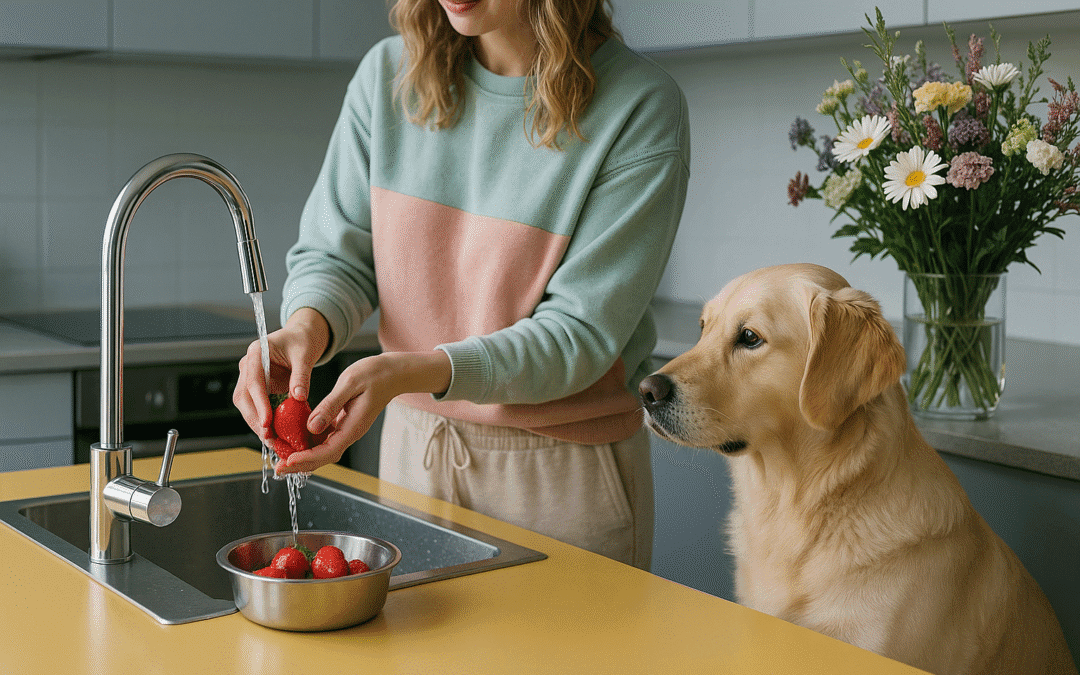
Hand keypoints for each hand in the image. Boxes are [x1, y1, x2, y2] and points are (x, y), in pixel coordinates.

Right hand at [233, 308, 329, 447]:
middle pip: (244, 397)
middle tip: (269, 438)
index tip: (267, 422)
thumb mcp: (305, 355)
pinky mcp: (258, 388)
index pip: (253, 382)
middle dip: (255, 419)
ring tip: (272, 441)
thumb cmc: (302, 340)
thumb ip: (301, 376)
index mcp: (257, 353)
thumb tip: (298, 398)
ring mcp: (251, 378)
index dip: (259, 404)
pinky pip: (257, 407)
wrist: (302, 337)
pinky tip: (274, 434)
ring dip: (258, 424)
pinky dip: (264, 420)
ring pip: (246, 405)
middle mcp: (249, 366)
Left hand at [274, 350, 451, 473]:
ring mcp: (348, 429)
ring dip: (303, 457)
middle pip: (324, 457)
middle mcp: (350, 432)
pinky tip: (295, 440)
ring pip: (323, 450)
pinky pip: (325, 439)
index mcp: (353, 426)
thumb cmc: (374, 373)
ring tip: (281, 458)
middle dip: (300, 465)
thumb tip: (311, 427)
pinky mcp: (344, 424)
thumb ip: (331, 406)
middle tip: (278, 468)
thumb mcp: (350, 384)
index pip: (327, 450)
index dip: (306, 459)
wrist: (394, 372)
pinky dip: (309, 443)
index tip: (288, 462)